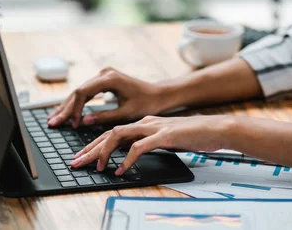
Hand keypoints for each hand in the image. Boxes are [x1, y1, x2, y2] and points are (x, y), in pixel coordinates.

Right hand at [48, 67, 168, 127]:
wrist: (158, 94)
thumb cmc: (146, 103)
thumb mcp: (126, 113)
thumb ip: (104, 116)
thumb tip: (84, 122)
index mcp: (109, 79)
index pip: (83, 92)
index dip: (75, 109)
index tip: (73, 124)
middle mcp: (104, 73)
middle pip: (78, 91)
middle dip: (66, 109)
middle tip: (53, 123)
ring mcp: (103, 75)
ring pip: (80, 91)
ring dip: (68, 106)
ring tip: (54, 119)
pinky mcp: (104, 80)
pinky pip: (86, 91)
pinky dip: (77, 103)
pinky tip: (66, 112)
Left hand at [70, 115, 235, 174]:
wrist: (217, 129)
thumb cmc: (194, 136)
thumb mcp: (167, 140)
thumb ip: (150, 144)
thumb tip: (133, 155)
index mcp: (145, 123)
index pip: (113, 132)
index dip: (95, 145)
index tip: (82, 157)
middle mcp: (146, 122)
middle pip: (110, 133)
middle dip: (89, 149)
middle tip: (75, 163)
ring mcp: (154, 127)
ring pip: (119, 136)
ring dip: (103, 151)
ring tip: (94, 167)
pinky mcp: (164, 136)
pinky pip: (139, 147)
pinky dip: (126, 159)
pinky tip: (119, 169)